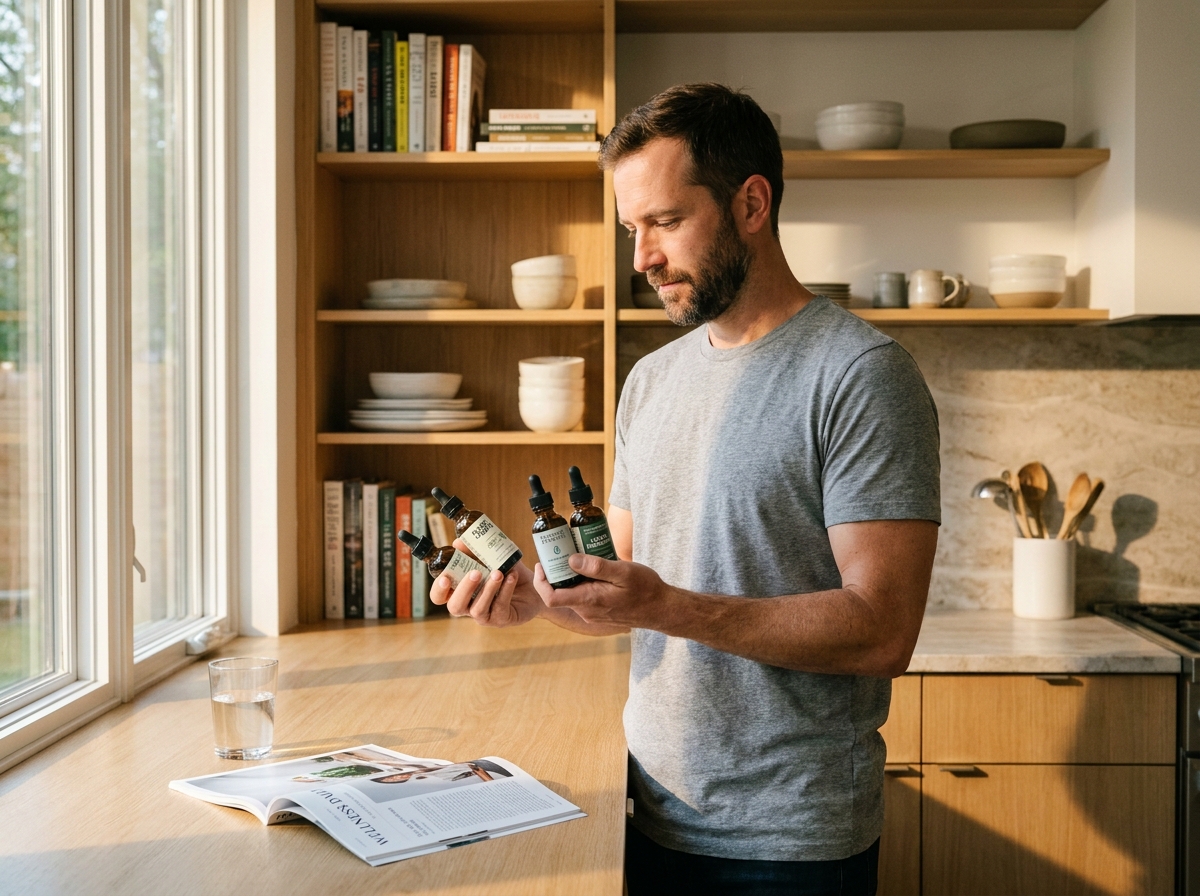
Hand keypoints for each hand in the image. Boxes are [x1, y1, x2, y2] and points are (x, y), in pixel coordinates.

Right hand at [428, 540, 543, 626]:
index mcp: (460, 591)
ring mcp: (484, 616)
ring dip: (488, 589)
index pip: (440, 596)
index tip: (445, 577)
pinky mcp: (501, 619)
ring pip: (478, 609)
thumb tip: (458, 542)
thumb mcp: (491, 559)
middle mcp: (468, 606)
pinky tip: (512, 576)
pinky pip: (500, 607)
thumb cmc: (506, 572)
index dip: (439, 590)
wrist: (534, 587)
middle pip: (455, 606)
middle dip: (464, 589)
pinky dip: (505, 590)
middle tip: (476, 572)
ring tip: (499, 573)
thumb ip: (474, 551)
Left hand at [532, 552, 670, 628]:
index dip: (541, 582)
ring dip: (571, 577)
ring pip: (572, 595)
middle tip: (561, 552)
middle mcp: (587, 611)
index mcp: (589, 600)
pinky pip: (583, 598)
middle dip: (556, 574)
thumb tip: (570, 560)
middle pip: (559, 593)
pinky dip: (582, 583)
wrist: (661, 609)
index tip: (542, 564)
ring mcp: (593, 614)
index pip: (551, 597)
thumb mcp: (623, 572)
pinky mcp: (599, 613)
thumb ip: (596, 567)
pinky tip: (593, 569)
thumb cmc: (646, 590)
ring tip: (578, 556)